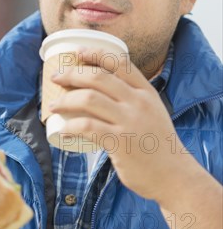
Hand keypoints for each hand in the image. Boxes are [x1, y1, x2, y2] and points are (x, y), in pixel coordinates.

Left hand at [49, 48, 189, 202]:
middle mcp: (138, 102)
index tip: (77, 53)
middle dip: (71, 74)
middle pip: (98, 77)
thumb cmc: (158, 143)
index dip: (95, 53)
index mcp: (146, 91)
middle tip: (56, 79)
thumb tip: (102, 88)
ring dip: (65, 100)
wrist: (174, 176)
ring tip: (53, 106)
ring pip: (89, 99)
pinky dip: (70, 128)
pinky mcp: (120, 142)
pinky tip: (63, 132)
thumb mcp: (152, 111)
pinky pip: (87, 127)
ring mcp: (129, 121)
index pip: (119, 62)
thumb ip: (133, 98)